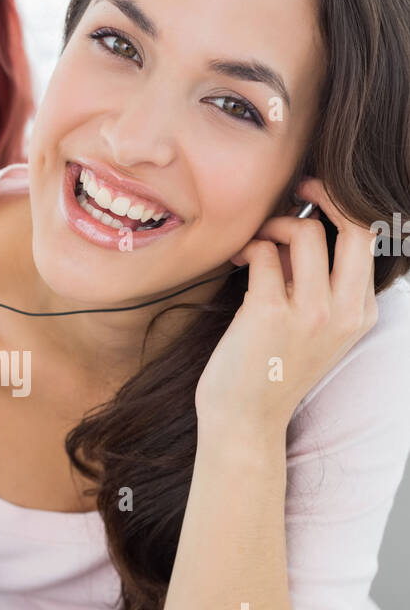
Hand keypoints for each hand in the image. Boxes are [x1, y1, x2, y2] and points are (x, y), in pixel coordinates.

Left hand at [194, 178, 378, 434]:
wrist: (245, 419)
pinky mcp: (270, 314)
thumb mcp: (315, 326)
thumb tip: (304, 220)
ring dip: (275, 224)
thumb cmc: (271, 367)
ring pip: (307, 231)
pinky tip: (238, 260)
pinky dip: (249, 246)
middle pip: (356, 225)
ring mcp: (310, 314)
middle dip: (325, 193)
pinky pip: (265, 252)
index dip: (340, 207)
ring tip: (257, 240)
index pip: (369, 238)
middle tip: (297, 190)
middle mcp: (344, 312)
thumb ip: (319, 280)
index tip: (312, 198)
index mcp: (361, 312)